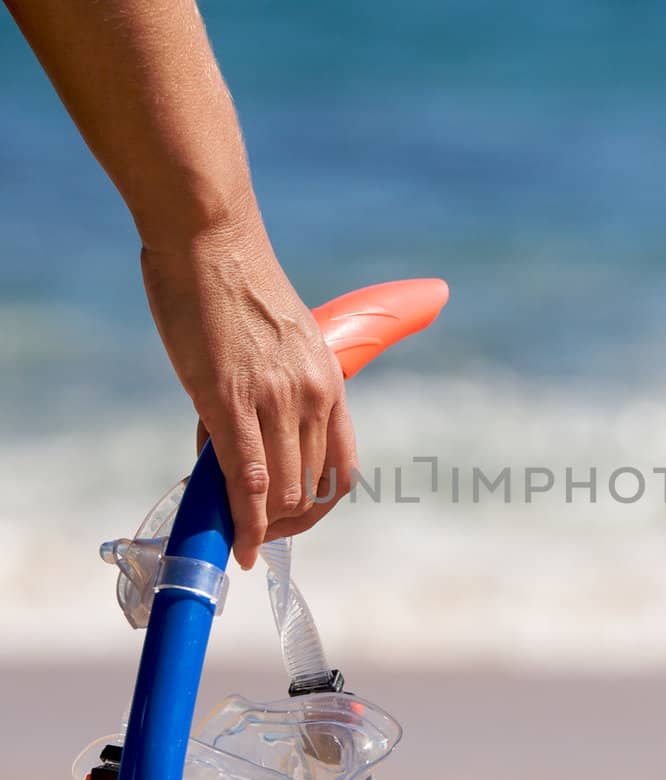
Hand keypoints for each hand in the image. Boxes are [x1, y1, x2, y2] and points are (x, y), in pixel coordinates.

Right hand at [141, 220, 355, 568]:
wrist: (209, 237)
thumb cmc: (230, 283)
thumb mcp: (272, 345)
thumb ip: (264, 395)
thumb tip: (229, 445)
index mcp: (329, 381)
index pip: (341, 468)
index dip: (318, 506)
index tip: (292, 519)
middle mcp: (313, 395)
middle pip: (311, 488)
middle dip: (282, 519)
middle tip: (248, 526)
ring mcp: (276, 400)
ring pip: (284, 492)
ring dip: (261, 523)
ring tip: (234, 528)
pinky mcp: (232, 402)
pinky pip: (248, 480)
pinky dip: (244, 522)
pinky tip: (237, 542)